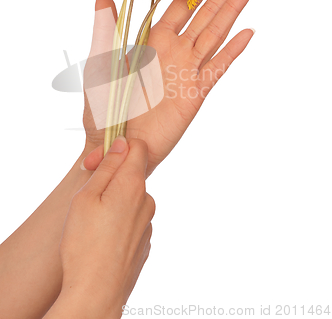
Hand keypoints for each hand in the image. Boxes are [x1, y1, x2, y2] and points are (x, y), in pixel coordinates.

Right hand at [58, 137, 154, 316]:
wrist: (96, 293)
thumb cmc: (84, 245)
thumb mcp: (86, 197)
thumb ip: (107, 166)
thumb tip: (122, 143)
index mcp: (133, 185)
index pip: (138, 147)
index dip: (118, 148)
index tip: (100, 161)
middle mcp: (147, 201)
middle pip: (132, 175)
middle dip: (112, 178)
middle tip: (87, 198)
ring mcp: (148, 223)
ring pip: (131, 199)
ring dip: (115, 202)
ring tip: (93, 224)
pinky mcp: (144, 241)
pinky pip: (132, 220)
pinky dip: (119, 222)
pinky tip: (102, 239)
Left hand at [83, 0, 259, 175]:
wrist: (116, 145)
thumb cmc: (102, 108)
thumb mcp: (101, 63)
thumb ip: (106, 29)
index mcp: (152, 39)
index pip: (183, 1)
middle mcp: (174, 49)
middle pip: (207, 11)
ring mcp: (188, 69)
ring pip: (217, 32)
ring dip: (235, 8)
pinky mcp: (197, 92)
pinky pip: (219, 66)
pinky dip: (233, 50)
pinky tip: (248, 32)